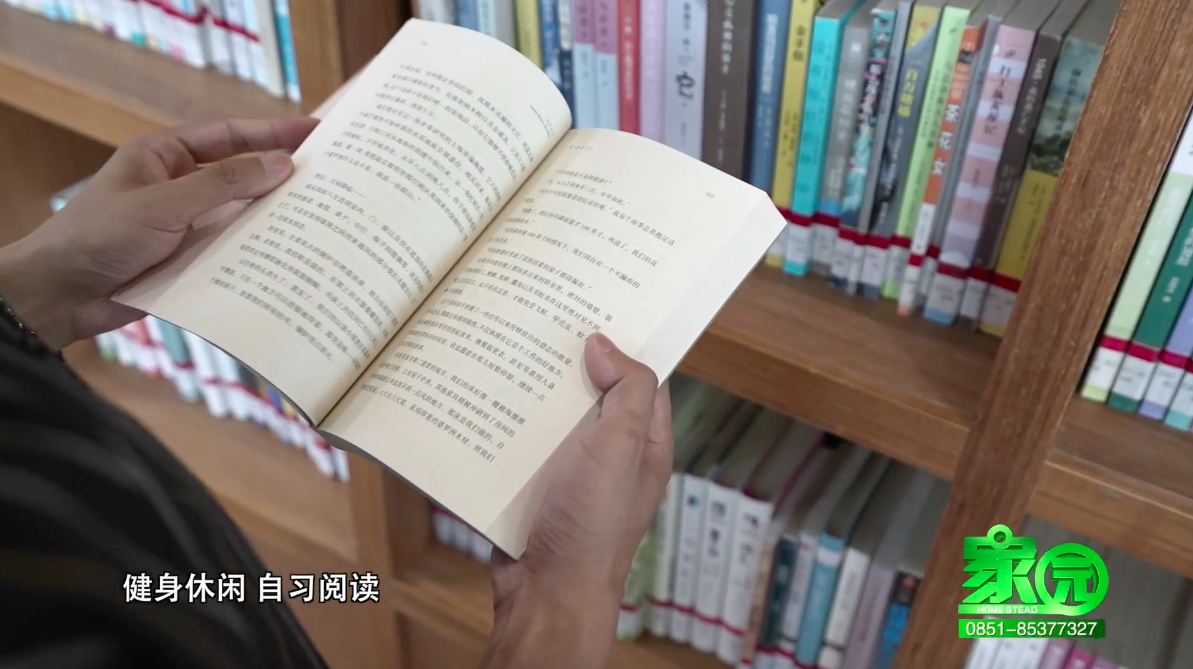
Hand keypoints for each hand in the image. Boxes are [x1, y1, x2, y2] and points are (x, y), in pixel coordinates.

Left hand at [0, 117, 318, 349]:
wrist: (61, 296)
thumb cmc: (97, 237)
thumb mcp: (163, 203)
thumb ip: (224, 184)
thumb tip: (281, 164)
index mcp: (167, 156)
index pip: (230, 135)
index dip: (274, 132)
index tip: (317, 133)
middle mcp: (181, 186)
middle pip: (243, 175)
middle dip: (283, 178)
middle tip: (331, 178)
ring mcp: (188, 225)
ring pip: (243, 216)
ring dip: (276, 220)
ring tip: (323, 220)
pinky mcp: (192, 260)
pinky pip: (234, 253)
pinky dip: (260, 255)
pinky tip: (292, 259)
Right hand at [481, 333, 672, 668]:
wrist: (545, 594)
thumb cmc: (592, 529)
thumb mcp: (620, 449)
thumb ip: (625, 392)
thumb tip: (604, 343)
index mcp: (643, 444)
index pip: (642, 381)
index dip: (624, 345)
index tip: (598, 307)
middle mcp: (609, 456)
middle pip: (591, 393)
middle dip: (568, 361)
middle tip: (541, 316)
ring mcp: (568, 472)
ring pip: (550, 416)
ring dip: (530, 390)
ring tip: (504, 344)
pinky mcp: (531, 486)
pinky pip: (518, 444)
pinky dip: (503, 423)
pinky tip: (481, 395)